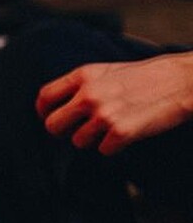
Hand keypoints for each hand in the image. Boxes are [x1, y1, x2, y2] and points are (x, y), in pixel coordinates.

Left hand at [35, 51, 192, 154]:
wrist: (183, 80)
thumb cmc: (144, 77)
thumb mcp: (106, 71)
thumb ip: (80, 86)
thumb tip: (55, 107)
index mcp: (83, 76)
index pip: (44, 98)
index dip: (44, 113)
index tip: (51, 119)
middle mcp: (88, 95)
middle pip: (53, 126)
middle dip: (64, 132)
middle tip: (80, 130)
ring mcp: (104, 114)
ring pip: (78, 142)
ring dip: (93, 140)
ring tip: (112, 128)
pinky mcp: (121, 132)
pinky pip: (103, 151)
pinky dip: (114, 148)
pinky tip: (127, 134)